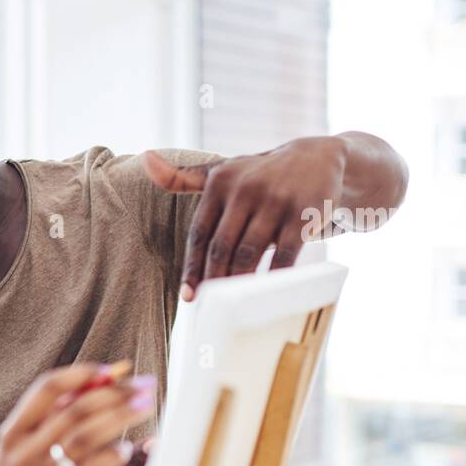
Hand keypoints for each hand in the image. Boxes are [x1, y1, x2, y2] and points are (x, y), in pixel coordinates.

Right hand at [0, 365, 153, 465]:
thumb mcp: (12, 455)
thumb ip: (41, 425)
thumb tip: (84, 392)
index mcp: (13, 435)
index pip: (49, 387)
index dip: (85, 374)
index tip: (115, 371)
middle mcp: (27, 452)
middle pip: (77, 408)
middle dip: (117, 392)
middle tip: (146, 386)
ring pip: (88, 435)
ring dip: (122, 416)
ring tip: (146, 408)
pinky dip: (114, 455)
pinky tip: (127, 450)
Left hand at [143, 137, 346, 300]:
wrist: (320, 159)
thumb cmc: (260, 174)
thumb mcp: (223, 171)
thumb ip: (183, 177)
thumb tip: (145, 160)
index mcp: (221, 182)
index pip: (200, 233)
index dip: (192, 267)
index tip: (188, 295)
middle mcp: (246, 190)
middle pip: (222, 247)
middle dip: (212, 279)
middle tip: (208, 306)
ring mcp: (276, 202)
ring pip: (249, 254)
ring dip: (237, 283)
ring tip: (230, 306)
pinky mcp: (303, 215)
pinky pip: (283, 255)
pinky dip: (272, 278)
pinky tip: (264, 294)